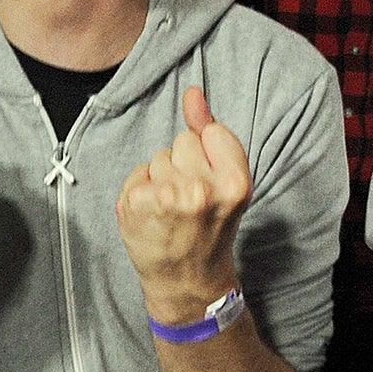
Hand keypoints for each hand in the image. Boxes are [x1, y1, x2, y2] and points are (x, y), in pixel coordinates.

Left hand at [116, 87, 250, 321]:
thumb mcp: (226, 182)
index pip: (211, 132)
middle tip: (191, 202)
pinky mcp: (136, 203)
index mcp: (235, 182)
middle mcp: (202, 190)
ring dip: (162, 179)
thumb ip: (210, 132)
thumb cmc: (210, 228)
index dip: (209, 156)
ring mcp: (166, 198)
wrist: (187, 280)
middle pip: (182, 142)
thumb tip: (193, 91)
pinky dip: (141, 190)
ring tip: (172, 210)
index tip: (212, 183)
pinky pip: (138, 172)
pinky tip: (152, 215)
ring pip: (159, 156)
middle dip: (184, 165)